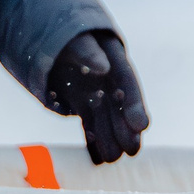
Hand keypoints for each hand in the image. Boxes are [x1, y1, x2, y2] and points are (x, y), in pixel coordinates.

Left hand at [45, 32, 149, 163]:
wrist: (52, 40)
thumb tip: (103, 67)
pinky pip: (89, 123)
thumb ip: (88, 51)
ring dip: (111, 139)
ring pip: (106, 119)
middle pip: (120, 106)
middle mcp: (108, 80)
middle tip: (132, 150)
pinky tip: (97, 158)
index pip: (127, 83)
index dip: (135, 104)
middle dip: (126, 129)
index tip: (142, 125)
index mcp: (113, 59)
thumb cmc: (65, 35)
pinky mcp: (83, 103)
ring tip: (113, 159)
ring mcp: (96, 92)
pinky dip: (92, 139)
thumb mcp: (75, 38)